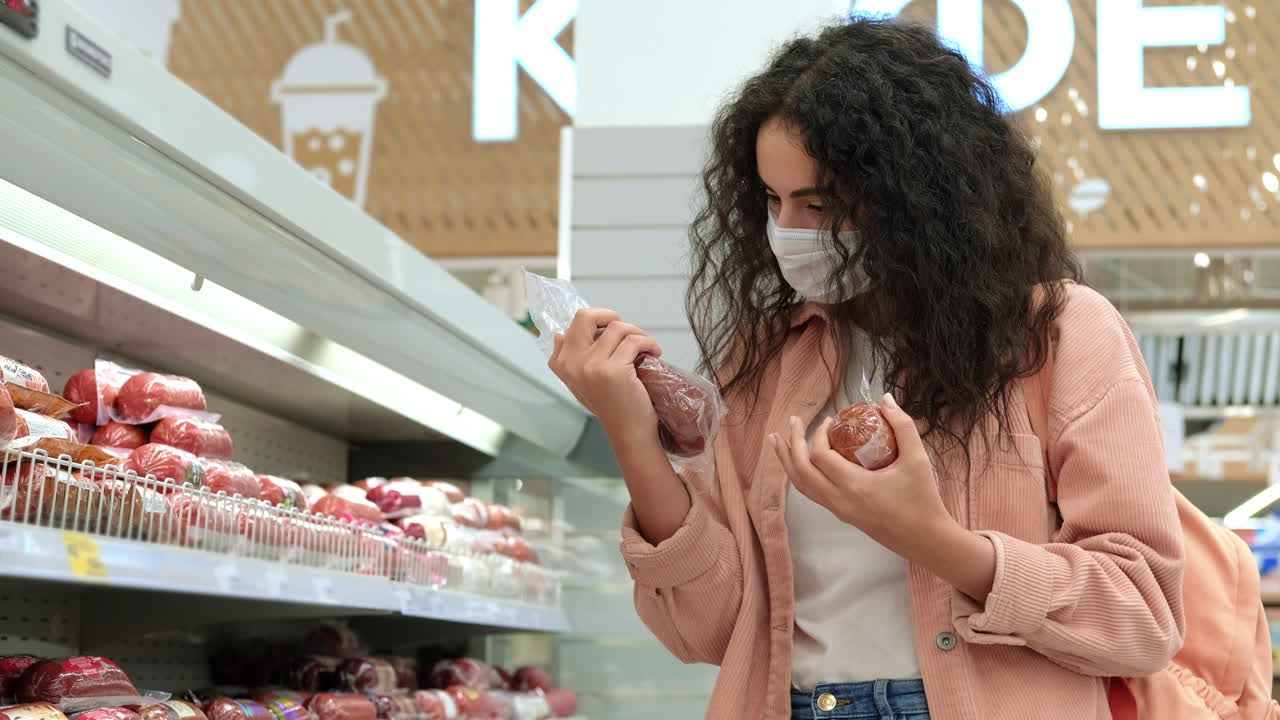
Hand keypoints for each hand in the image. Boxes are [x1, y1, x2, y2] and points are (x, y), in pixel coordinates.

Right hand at [548, 308, 662, 433]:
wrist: (627, 431)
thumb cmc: (610, 405)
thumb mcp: (581, 382)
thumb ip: (569, 359)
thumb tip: (559, 334)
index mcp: (561, 364)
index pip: (572, 324)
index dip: (596, 321)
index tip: (610, 331)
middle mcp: (572, 364)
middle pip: (586, 316)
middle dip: (610, 316)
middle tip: (627, 330)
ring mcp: (591, 366)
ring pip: (617, 327)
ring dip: (637, 333)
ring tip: (645, 346)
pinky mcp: (613, 370)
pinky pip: (634, 341)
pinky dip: (648, 343)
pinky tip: (653, 353)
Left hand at [772, 393, 952, 554]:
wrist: (928, 540)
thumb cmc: (923, 500)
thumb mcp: (917, 459)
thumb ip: (902, 425)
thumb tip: (884, 398)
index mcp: (853, 486)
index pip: (819, 456)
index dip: (818, 434)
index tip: (832, 420)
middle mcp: (839, 500)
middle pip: (801, 471)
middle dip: (791, 444)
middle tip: (792, 421)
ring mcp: (838, 511)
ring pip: (802, 486)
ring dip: (788, 461)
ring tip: (777, 441)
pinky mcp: (843, 516)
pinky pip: (812, 494)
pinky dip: (801, 476)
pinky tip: (802, 464)